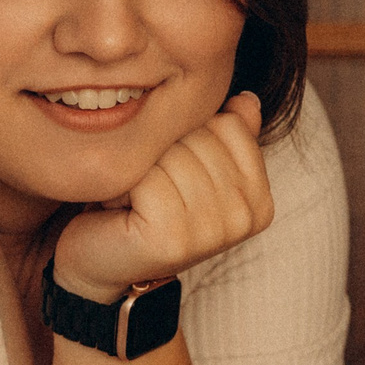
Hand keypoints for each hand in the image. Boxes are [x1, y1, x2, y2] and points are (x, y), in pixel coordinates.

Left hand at [52, 93, 273, 301]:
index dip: (189, 136)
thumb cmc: (147, 210)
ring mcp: (211, 231)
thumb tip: (246, 100)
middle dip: (162, 151)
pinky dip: (122, 185)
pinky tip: (122, 209)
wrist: (104, 265)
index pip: (228, 125)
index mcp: (260, 201)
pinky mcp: (173, 238)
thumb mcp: (193, 168)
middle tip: (151, 187)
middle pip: (198, 137)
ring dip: (140, 168)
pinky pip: (147, 176)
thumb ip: (226, 136)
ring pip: (171, 154)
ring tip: (137, 198)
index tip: (175, 171)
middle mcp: (243, 218)